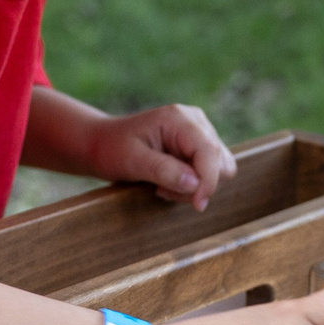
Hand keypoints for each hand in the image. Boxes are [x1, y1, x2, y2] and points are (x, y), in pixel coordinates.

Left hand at [87, 103, 235, 210]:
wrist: (102, 144)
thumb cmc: (112, 149)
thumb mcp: (132, 161)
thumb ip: (164, 170)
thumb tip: (195, 184)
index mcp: (179, 119)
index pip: (210, 152)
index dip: (208, 181)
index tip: (196, 205)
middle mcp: (195, 122)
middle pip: (221, 162)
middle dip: (198, 184)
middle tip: (162, 189)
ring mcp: (199, 134)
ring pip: (219, 170)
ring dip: (194, 186)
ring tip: (162, 185)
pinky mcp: (198, 147)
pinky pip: (210, 173)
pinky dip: (192, 185)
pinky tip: (167, 182)